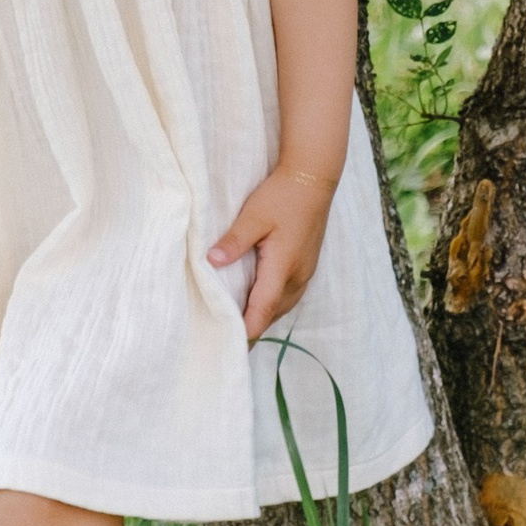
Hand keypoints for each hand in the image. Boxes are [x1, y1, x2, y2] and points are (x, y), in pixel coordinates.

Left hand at [210, 165, 336, 341]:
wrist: (313, 178)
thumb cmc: (282, 196)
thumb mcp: (253, 216)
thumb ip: (234, 241)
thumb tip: (211, 262)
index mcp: (284, 266)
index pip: (264, 308)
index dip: (248, 330)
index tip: (232, 346)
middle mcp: (298, 275)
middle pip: (273, 314)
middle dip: (253, 329)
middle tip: (227, 342)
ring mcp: (305, 272)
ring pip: (282, 307)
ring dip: (263, 318)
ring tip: (240, 329)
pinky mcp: (306, 266)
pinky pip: (288, 296)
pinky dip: (272, 306)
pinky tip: (258, 304)